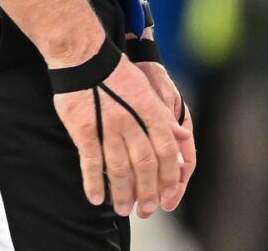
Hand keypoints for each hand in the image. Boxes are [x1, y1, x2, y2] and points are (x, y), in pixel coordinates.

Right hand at [52, 56, 192, 218]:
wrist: (85, 57)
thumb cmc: (118, 73)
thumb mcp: (149, 89)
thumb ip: (164, 117)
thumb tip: (183, 138)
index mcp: (150, 110)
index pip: (166, 150)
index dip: (169, 175)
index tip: (170, 195)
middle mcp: (132, 121)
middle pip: (144, 164)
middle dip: (148, 191)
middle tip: (148, 210)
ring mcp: (107, 127)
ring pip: (119, 168)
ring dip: (123, 192)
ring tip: (123, 209)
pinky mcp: (84, 131)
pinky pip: (91, 162)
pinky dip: (93, 182)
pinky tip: (96, 198)